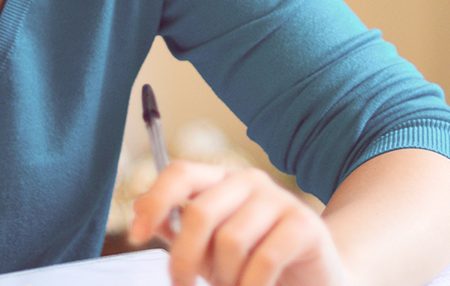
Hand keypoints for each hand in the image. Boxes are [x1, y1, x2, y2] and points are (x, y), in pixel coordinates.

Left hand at [130, 162, 353, 285]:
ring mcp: (280, 200)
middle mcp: (249, 181)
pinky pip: (263, 260)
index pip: (180, 173)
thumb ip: (178, 230)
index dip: (155, 201)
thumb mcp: (208, 250)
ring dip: (224, 278)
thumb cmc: (253, 264)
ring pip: (231, 240)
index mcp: (221, 180)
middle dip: (184, 259)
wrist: (312, 279)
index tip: (137, 235)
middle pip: (200, 212)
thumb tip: (138, 209)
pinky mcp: (305, 225)